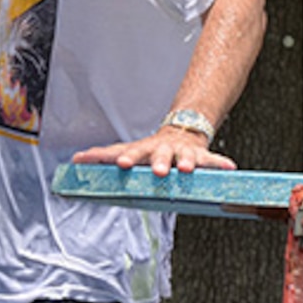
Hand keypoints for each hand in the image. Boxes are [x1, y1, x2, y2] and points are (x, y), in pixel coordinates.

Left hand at [72, 128, 236, 177]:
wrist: (181, 132)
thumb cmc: (150, 150)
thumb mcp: (130, 152)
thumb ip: (103, 157)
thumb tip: (73, 160)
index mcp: (140, 150)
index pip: (124, 152)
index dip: (122, 157)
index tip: (117, 164)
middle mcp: (160, 149)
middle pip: (156, 154)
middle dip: (156, 162)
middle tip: (156, 171)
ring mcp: (180, 151)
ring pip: (184, 157)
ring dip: (185, 162)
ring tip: (186, 169)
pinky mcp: (199, 154)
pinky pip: (211, 160)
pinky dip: (219, 164)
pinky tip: (229, 168)